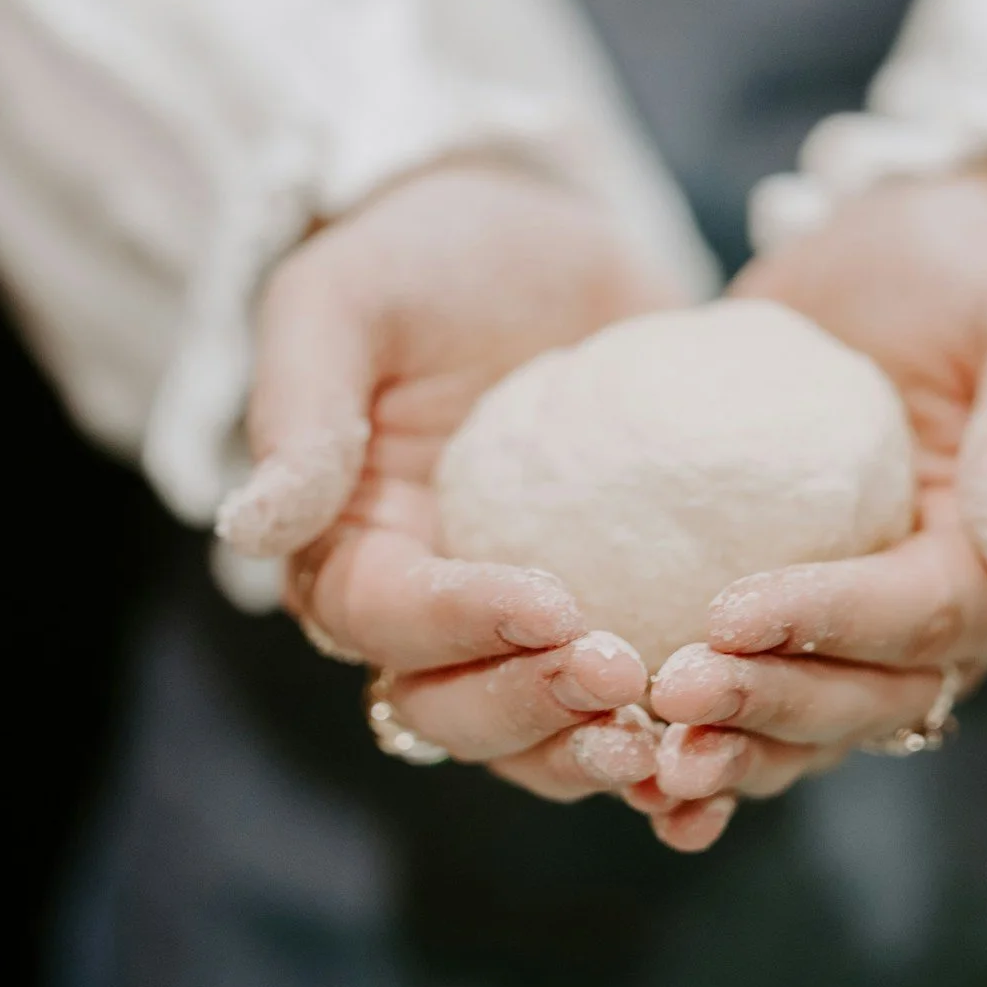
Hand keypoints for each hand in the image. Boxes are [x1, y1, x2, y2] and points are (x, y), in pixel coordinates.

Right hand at [216, 163, 680, 801]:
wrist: (539, 233)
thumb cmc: (423, 255)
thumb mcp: (343, 297)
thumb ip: (301, 405)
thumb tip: (250, 524)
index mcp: (347, 546)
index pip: (385, 619)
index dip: (460, 627)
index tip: (551, 604)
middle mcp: (428, 608)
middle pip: (454, 709)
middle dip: (533, 710)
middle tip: (622, 672)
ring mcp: (524, 620)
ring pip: (539, 737)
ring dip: (596, 753)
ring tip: (675, 739)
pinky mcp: (617, 607)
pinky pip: (634, 705)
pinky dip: (675, 744)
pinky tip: (736, 750)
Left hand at [642, 165, 986, 842]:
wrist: (911, 255)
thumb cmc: (978, 273)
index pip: (922, 618)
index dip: (827, 624)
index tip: (727, 613)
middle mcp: (944, 624)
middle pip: (861, 700)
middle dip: (766, 707)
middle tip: (667, 693)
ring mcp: (863, 630)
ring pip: (804, 727)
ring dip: (729, 751)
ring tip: (644, 761)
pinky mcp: (793, 612)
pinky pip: (750, 689)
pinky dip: (696, 737)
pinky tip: (622, 762)